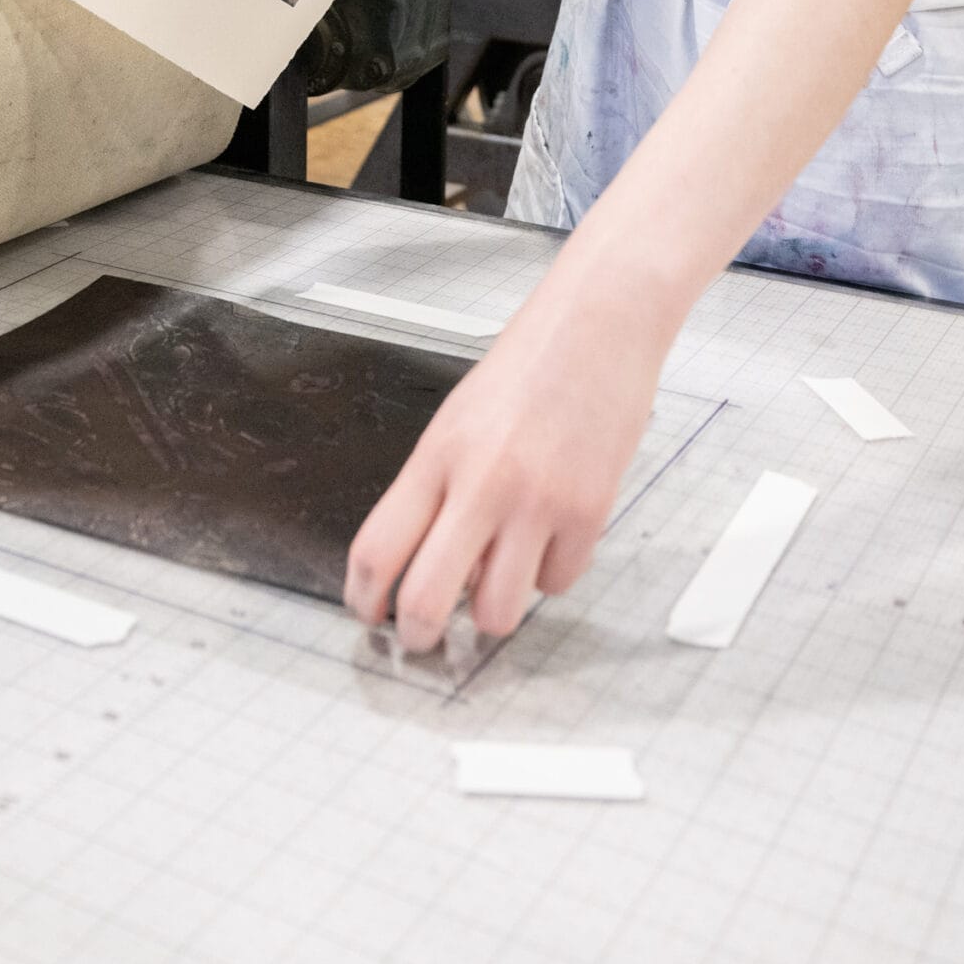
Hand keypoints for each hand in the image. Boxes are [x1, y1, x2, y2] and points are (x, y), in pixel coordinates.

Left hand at [345, 252, 673, 648]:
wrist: (600, 323)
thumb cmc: (528, 365)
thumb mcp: (459, 419)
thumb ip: (438, 490)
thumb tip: (433, 567)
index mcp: (438, 455)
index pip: (378, 548)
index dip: (364, 599)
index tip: (368, 613)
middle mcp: (482, 483)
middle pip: (427, 599)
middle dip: (418, 636)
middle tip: (421, 639)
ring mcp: (538, 502)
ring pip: (497, 613)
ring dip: (492, 612)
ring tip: (498, 579)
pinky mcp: (589, 514)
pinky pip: (557, 585)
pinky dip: (549, 575)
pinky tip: (550, 536)